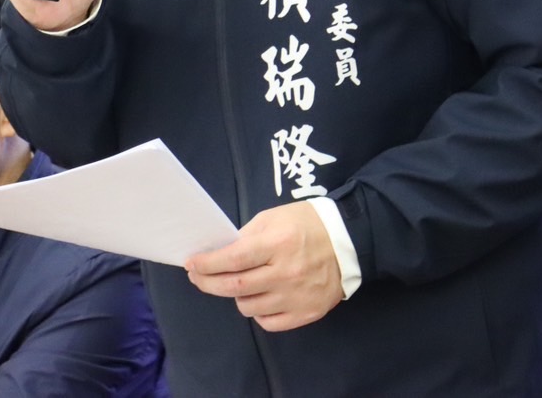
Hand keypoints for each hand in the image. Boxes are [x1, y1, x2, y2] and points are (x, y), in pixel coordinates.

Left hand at [184, 202, 343, 331]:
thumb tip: (220, 253)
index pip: (232, 259)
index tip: (191, 264)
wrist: (349, 242)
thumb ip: (247, 236)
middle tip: (197, 277)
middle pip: (235, 286)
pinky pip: (268, 323)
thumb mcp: (274, 218)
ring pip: (248, 307)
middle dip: (208, 283)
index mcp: (277, 244)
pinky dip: (258, 312)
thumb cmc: (307, 224)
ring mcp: (296, 296)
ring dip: (235, 295)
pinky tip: (259, 298)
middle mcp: (285, 273)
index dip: (207, 264)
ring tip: (238, 284)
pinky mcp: (306, 313)